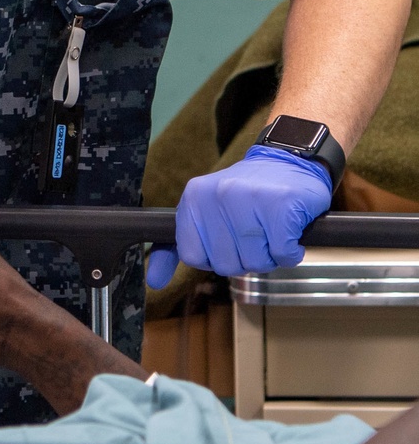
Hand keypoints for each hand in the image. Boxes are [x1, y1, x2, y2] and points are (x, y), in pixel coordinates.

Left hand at [146, 145, 332, 287]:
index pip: (192, 256)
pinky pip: (283, 255)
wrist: (289, 163)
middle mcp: (217, 195)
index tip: (226, 240)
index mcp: (194, 198)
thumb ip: (182, 243)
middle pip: (226, 265)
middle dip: (245, 258)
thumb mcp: (205, 210)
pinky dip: (290, 252)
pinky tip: (288, 230)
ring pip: (256, 262)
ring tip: (271, 229)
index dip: (213, 257)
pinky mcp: (281, 206)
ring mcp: (249, 199)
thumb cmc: (248, 194)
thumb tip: (154, 280)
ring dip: (269, 255)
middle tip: (255, 232)